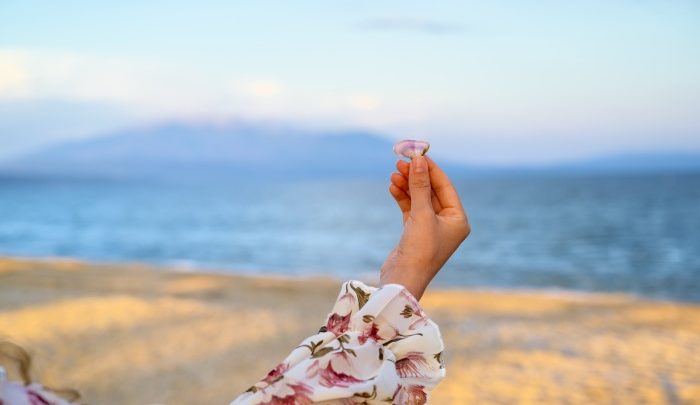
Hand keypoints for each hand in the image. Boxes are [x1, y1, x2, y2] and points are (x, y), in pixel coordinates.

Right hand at [380, 156, 469, 299]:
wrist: (403, 280)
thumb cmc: (420, 250)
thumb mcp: (422, 215)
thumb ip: (420, 186)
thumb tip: (419, 160)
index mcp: (458, 220)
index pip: (445, 187)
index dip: (431, 170)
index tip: (417, 155)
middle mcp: (447, 223)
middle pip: (431, 191)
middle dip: (416, 176)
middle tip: (400, 162)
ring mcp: (431, 228)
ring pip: (419, 199)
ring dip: (407, 186)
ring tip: (393, 174)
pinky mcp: (415, 232)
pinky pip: (410, 208)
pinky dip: (402, 197)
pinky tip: (392, 187)